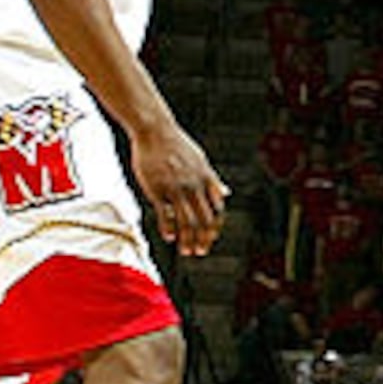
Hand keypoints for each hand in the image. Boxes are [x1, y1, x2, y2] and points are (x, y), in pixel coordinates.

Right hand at [133, 118, 228, 254]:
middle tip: (201, 252)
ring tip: (187, 252)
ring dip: (188, 238)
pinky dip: (169, 228)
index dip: (215, 226)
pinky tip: (170, 238)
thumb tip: (227, 194)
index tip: (211, 238)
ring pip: (186, 220)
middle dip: (204, 238)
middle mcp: (194, 185)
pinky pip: (165, 213)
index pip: (217, 208)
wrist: (155, 131)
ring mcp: (176, 188)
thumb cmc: (177, 146)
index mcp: (206, 178)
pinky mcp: (158, 189)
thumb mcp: (201, 161)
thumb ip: (213, 181)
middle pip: (204, 218)